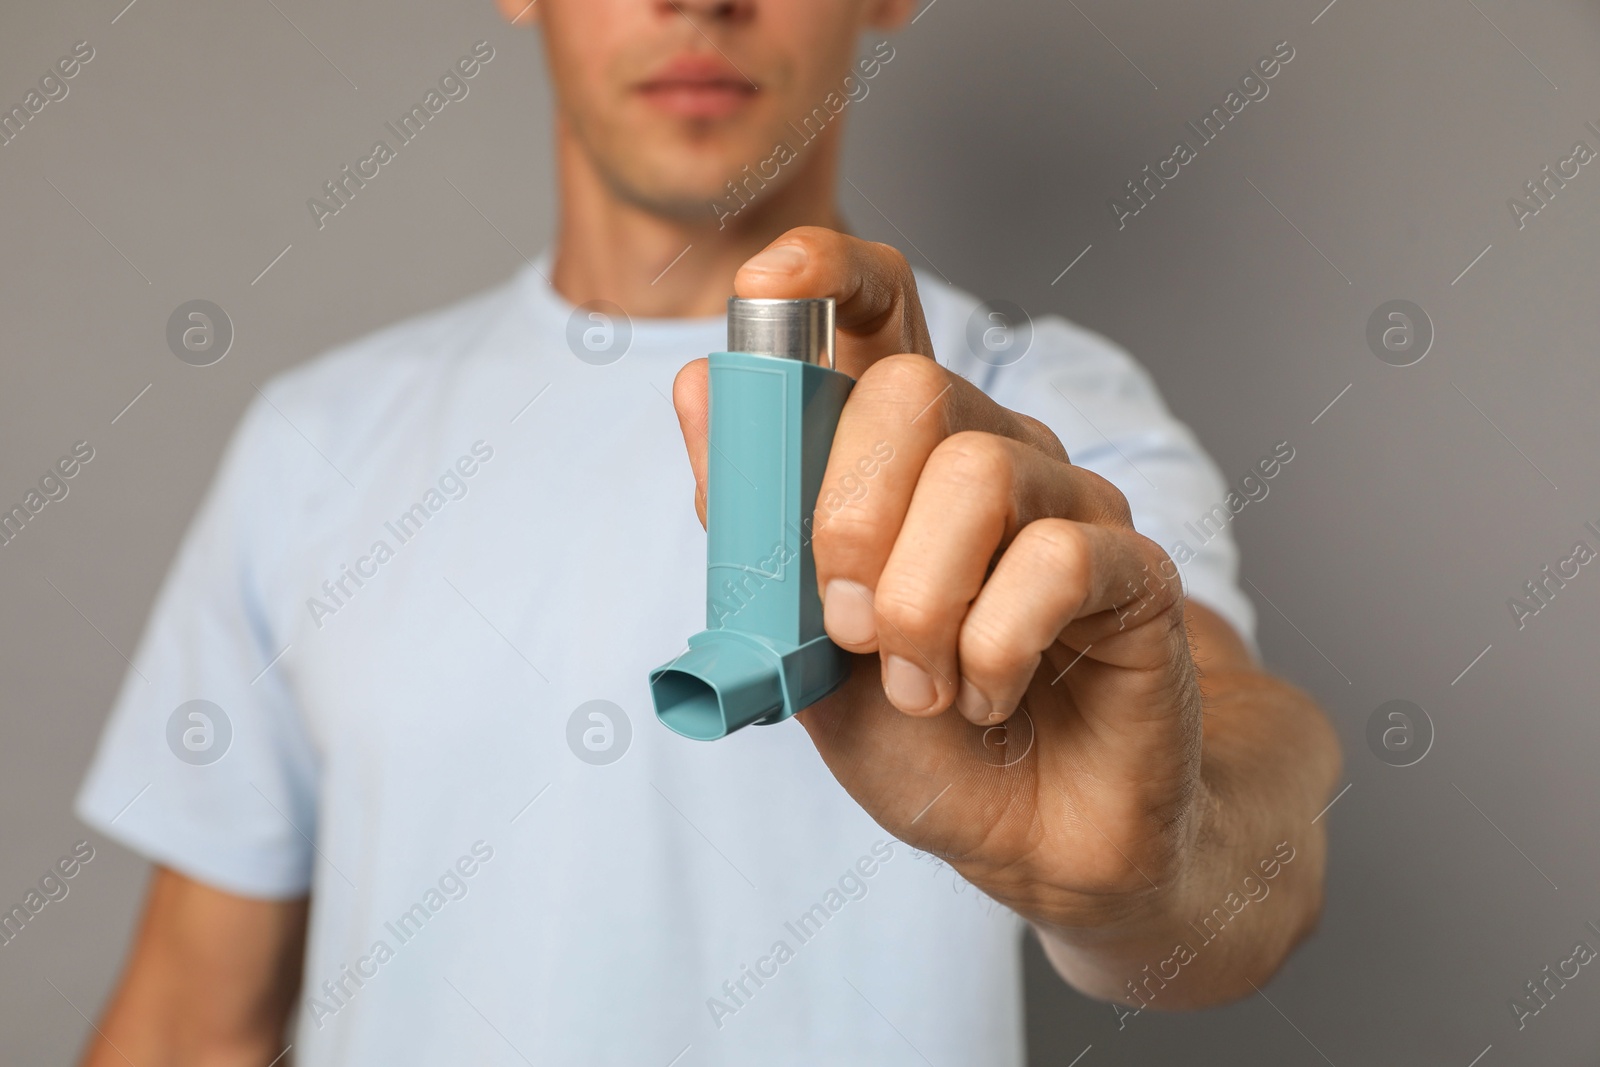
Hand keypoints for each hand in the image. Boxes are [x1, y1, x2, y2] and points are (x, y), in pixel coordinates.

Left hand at [671, 227, 1338, 1005]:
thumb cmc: (916, 732)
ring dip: (918, 607)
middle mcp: (990, 452)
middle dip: (850, 520)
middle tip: (843, 627)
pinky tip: (985, 698)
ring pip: (982, 476)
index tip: (768, 282)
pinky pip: (1054, 564)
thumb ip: (752, 523)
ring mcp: (1069, 505)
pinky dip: (991, 652)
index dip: (828, 272)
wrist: (1024, 834)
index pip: (880, 312)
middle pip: (915, 389)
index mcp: (901, 458)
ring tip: (917, 685)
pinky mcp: (1133, 572)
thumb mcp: (796, 638)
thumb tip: (696, 381)